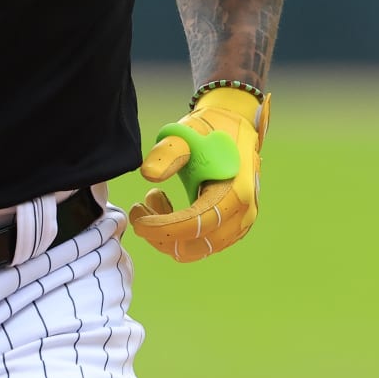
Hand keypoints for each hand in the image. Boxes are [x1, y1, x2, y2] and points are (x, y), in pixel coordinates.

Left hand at [128, 87, 270, 261]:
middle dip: (160, 234)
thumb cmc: (207, 131)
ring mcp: (239, 224)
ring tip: (153, 199)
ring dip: (167, 234)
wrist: (232, 127)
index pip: (195, 225)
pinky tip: (167, 208)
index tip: (137, 219)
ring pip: (195, 250)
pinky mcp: (232, 228)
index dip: (163, 227)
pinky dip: (179, 234)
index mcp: (233, 193)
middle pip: (194, 245)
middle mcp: (241, 215)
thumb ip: (167, 153)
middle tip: (139, 207)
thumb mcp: (185, 134)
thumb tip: (148, 174)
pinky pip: (201, 244)